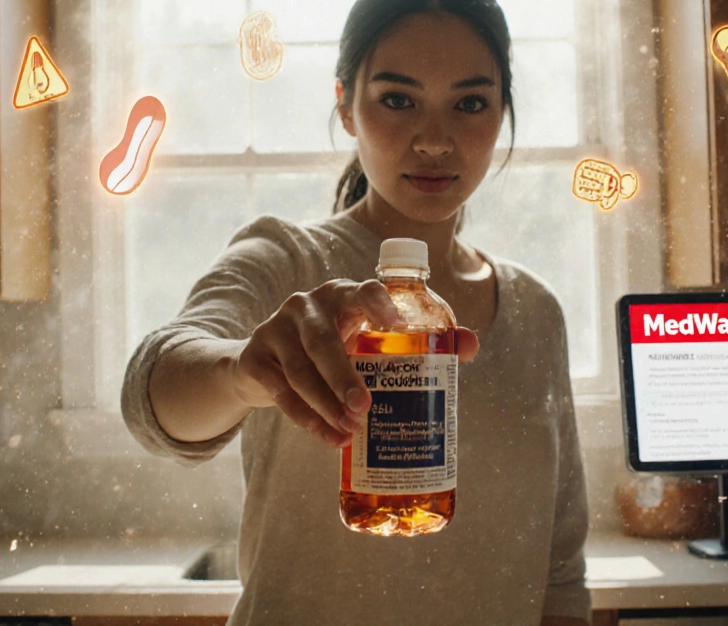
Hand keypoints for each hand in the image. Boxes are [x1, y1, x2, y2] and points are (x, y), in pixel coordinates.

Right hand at [230, 278, 478, 447]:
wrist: (262, 365)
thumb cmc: (333, 348)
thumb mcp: (365, 340)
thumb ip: (418, 341)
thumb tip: (471, 345)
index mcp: (342, 295)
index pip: (361, 290)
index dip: (378, 303)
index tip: (397, 325)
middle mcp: (307, 305)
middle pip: (324, 339)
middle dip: (344, 375)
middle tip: (366, 407)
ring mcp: (276, 329)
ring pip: (301, 370)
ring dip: (326, 404)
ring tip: (350, 432)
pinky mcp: (255, 358)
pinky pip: (281, 392)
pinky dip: (306, 418)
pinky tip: (328, 437)